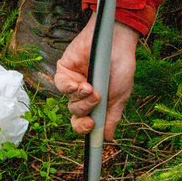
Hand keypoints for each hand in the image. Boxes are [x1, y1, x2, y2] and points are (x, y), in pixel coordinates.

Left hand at [54, 14, 138, 140]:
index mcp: (95, 103)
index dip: (85, 128)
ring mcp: (73, 82)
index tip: (91, 127)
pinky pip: (60, 86)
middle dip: (85, 111)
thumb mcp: (120, 96)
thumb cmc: (121, 67)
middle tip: (96, 101)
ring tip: (92, 88)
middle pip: (76, 114)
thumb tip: (107, 139)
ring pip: (69, 102)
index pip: (84, 123)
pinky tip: (81, 84)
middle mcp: (82, 95)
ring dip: (81, 98)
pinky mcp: (64, 70)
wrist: (116, 41)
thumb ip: (111, 117)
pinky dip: (70, 88)